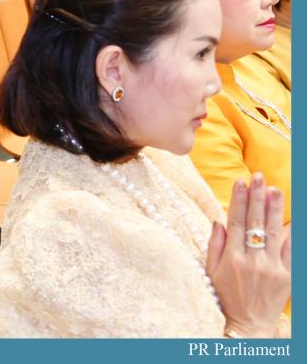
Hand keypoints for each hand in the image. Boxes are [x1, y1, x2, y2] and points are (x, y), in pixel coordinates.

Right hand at [206, 173, 290, 337]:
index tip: (240, 182)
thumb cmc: (225, 297)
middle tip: (259, 177)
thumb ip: (215, 245)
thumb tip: (220, 221)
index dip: (238, 200)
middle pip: (256, 223)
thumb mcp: (210, 272)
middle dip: (257, 197)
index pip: (236, 222)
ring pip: (275, 233)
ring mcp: (272, 268)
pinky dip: (292, 233)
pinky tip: (292, 218)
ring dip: (275, 209)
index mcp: (231, 259)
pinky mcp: (287, 276)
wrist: (247, 326)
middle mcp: (252, 261)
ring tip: (276, 190)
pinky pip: (292, 250)